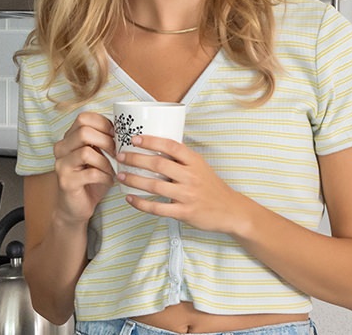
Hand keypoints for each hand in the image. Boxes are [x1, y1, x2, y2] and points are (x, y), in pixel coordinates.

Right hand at [50, 112, 117, 225]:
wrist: (75, 208)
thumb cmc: (91, 179)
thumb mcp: (99, 156)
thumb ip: (105, 141)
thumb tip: (128, 129)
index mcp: (69, 138)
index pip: (84, 118)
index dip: (104, 124)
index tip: (118, 135)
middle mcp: (61, 148)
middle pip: (84, 131)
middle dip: (107, 141)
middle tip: (118, 154)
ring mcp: (61, 165)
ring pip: (87, 152)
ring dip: (106, 162)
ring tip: (114, 170)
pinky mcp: (66, 181)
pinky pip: (91, 173)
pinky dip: (105, 177)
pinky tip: (109, 181)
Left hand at [118, 135, 256, 235]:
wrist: (230, 210)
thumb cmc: (212, 187)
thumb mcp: (201, 167)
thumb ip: (182, 160)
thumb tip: (156, 148)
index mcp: (195, 161)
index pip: (171, 146)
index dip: (151, 141)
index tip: (134, 139)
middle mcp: (191, 176)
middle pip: (158, 164)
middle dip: (136, 159)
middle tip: (120, 156)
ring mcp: (187, 195)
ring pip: (154, 185)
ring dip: (134, 180)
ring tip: (120, 176)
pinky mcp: (184, 212)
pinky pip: (157, 207)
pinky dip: (141, 203)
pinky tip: (130, 198)